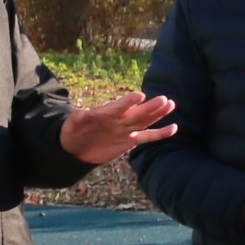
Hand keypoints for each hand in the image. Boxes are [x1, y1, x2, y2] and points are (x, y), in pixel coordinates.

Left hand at [61, 89, 176, 165]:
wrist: (76, 148)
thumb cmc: (72, 132)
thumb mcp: (71, 125)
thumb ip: (78, 118)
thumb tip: (81, 112)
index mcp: (105, 114)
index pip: (118, 107)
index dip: (128, 102)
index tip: (140, 96)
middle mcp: (119, 120)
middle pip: (137, 113)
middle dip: (150, 107)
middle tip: (164, 99)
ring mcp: (126, 130)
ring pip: (145, 121)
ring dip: (158, 114)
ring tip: (171, 104)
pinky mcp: (131, 141)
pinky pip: (147, 137)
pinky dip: (160, 133)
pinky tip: (173, 128)